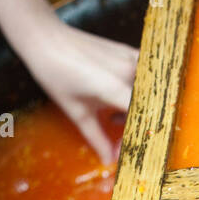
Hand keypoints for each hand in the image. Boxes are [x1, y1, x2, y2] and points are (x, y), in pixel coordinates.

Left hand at [0, 0, 137, 161]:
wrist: (47, 39)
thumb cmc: (57, 75)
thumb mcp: (77, 112)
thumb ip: (97, 139)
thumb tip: (110, 160)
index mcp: (116, 87)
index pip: (144, 118)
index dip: (140, 137)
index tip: (130, 149)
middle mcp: (130, 71)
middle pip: (150, 107)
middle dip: (140, 125)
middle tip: (119, 133)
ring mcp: (132, 58)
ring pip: (151, 92)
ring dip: (140, 108)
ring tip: (115, 114)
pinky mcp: (130, 51)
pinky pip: (147, 76)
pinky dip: (140, 91)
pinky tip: (119, 96)